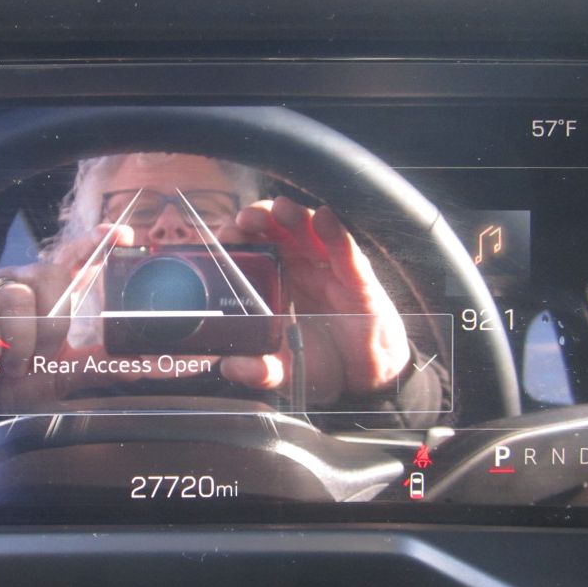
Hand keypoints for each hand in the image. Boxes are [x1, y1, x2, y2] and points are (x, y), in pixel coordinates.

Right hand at [0, 224, 137, 412]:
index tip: (122, 236)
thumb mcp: (64, 374)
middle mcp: (17, 282)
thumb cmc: (18, 381)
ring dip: (19, 345)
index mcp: (45, 294)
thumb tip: (157, 367)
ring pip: (16, 298)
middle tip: (39, 357)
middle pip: (50, 276)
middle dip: (52, 325)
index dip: (95, 242)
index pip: (71, 257)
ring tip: (10, 365)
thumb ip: (105, 366)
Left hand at [215, 196, 409, 404]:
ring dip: (293, 216)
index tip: (224, 236)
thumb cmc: (320, 361)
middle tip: (245, 220)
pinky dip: (334, 233)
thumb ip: (258, 370)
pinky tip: (324, 219)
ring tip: (280, 209)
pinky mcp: (356, 278)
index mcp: (272, 281)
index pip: (249, 248)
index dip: (236, 237)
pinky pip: (345, 250)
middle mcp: (297, 267)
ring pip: (308, 230)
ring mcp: (326, 268)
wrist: (363, 377)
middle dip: (258, 218)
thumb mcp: (283, 370)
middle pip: (274, 229)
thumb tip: (230, 368)